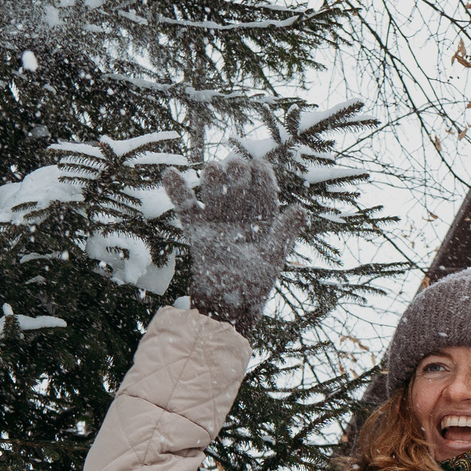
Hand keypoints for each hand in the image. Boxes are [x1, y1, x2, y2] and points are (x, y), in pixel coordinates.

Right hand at [165, 156, 303, 333]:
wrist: (223, 305)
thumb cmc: (252, 286)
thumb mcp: (272, 258)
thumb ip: (284, 232)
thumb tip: (301, 209)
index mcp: (263, 224)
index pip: (264, 195)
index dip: (263, 179)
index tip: (259, 166)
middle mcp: (241, 219)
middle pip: (239, 190)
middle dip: (237, 175)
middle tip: (235, 166)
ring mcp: (218, 223)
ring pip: (216, 194)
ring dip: (213, 179)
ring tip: (213, 168)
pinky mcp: (197, 231)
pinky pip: (187, 209)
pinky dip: (177, 192)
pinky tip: (170, 174)